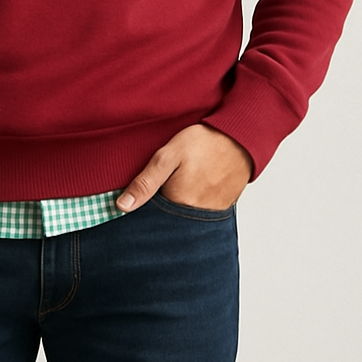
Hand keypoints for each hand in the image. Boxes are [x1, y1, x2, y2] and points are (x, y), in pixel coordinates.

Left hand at [116, 124, 252, 212]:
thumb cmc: (203, 143)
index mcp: (179, 204)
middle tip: (161, 188)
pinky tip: (190, 189)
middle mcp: (195, 216)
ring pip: (183, 220)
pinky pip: (199, 216)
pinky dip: (191, 207)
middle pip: (168, 223)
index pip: (151, 220)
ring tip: (177, 186)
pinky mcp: (221, 210)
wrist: (240, 138)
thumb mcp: (168, 156)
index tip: (138, 199)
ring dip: (175, 210)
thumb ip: (145, 182)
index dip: (142, 209)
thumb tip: (122, 206)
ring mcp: (210, 215)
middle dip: (158, 212)